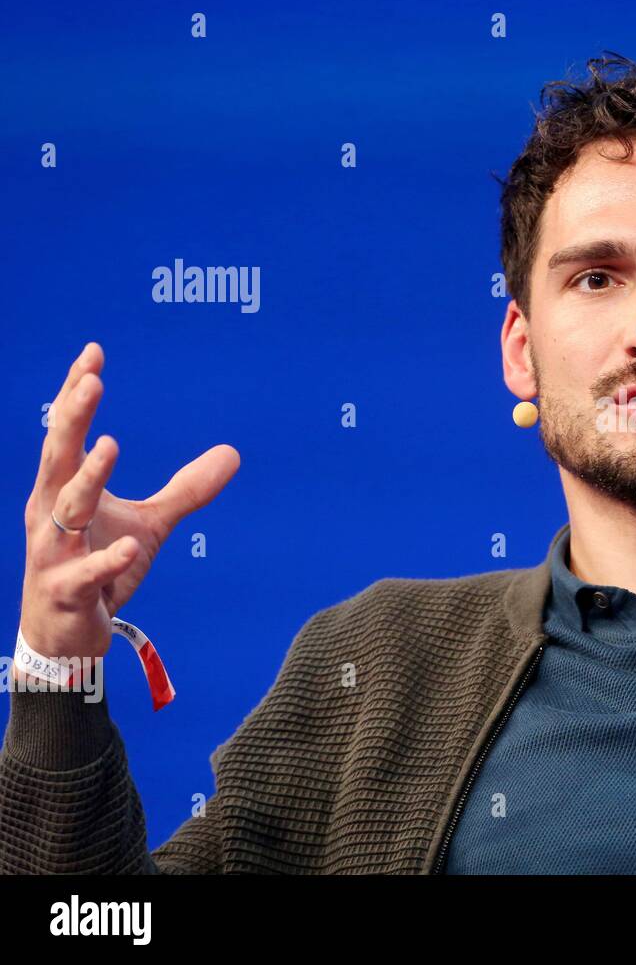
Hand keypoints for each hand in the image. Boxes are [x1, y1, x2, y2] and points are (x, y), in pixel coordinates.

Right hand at [19, 342, 239, 661]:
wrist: (65, 634)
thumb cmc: (100, 569)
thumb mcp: (149, 524)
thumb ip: (187, 489)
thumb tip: (233, 453)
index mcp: (64, 490)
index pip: (68, 433)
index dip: (76, 393)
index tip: (93, 352)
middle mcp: (51, 514)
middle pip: (58, 458)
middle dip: (72, 419)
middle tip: (92, 381)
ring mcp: (54, 553)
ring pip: (66, 510)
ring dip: (88, 478)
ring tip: (112, 445)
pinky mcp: (66, 591)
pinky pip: (86, 573)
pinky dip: (106, 560)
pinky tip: (132, 545)